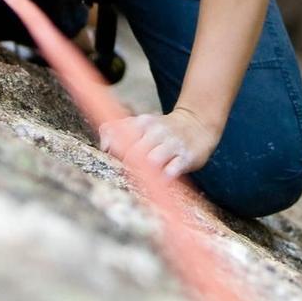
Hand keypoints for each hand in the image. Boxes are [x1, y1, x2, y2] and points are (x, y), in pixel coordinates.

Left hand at [98, 105, 220, 179]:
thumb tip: (104, 146)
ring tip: (145, 176)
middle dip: (128, 165)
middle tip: (132, 170)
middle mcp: (157, 131)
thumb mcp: (139, 124)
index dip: (114, 151)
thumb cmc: (160, 130)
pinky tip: (161, 178)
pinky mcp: (187, 157)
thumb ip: (115, 130)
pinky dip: (163, 178)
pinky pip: (171, 171)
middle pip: (132, 152)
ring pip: (151, 161)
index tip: (117, 157)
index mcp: (143, 122)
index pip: (119, 137)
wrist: (197, 125)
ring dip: (144, 172)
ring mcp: (173, 144)